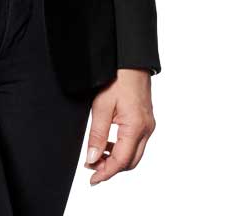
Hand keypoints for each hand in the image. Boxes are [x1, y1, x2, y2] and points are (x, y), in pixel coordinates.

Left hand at [84, 68, 155, 184]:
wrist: (132, 61)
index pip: (121, 161)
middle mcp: (146, 129)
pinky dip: (122, 149)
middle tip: (91, 168)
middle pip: (130, 162)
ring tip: (97, 155)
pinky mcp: (146, 121)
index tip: (92, 180)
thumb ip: (97, 135)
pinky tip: (109, 143)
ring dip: (116, 159)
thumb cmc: (118, 78)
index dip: (105, 173)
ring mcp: (148, 125)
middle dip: (110, 168)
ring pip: (134, 154)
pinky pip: (136, 143)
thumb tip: (92, 159)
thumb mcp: (101, 106)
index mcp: (136, 127)